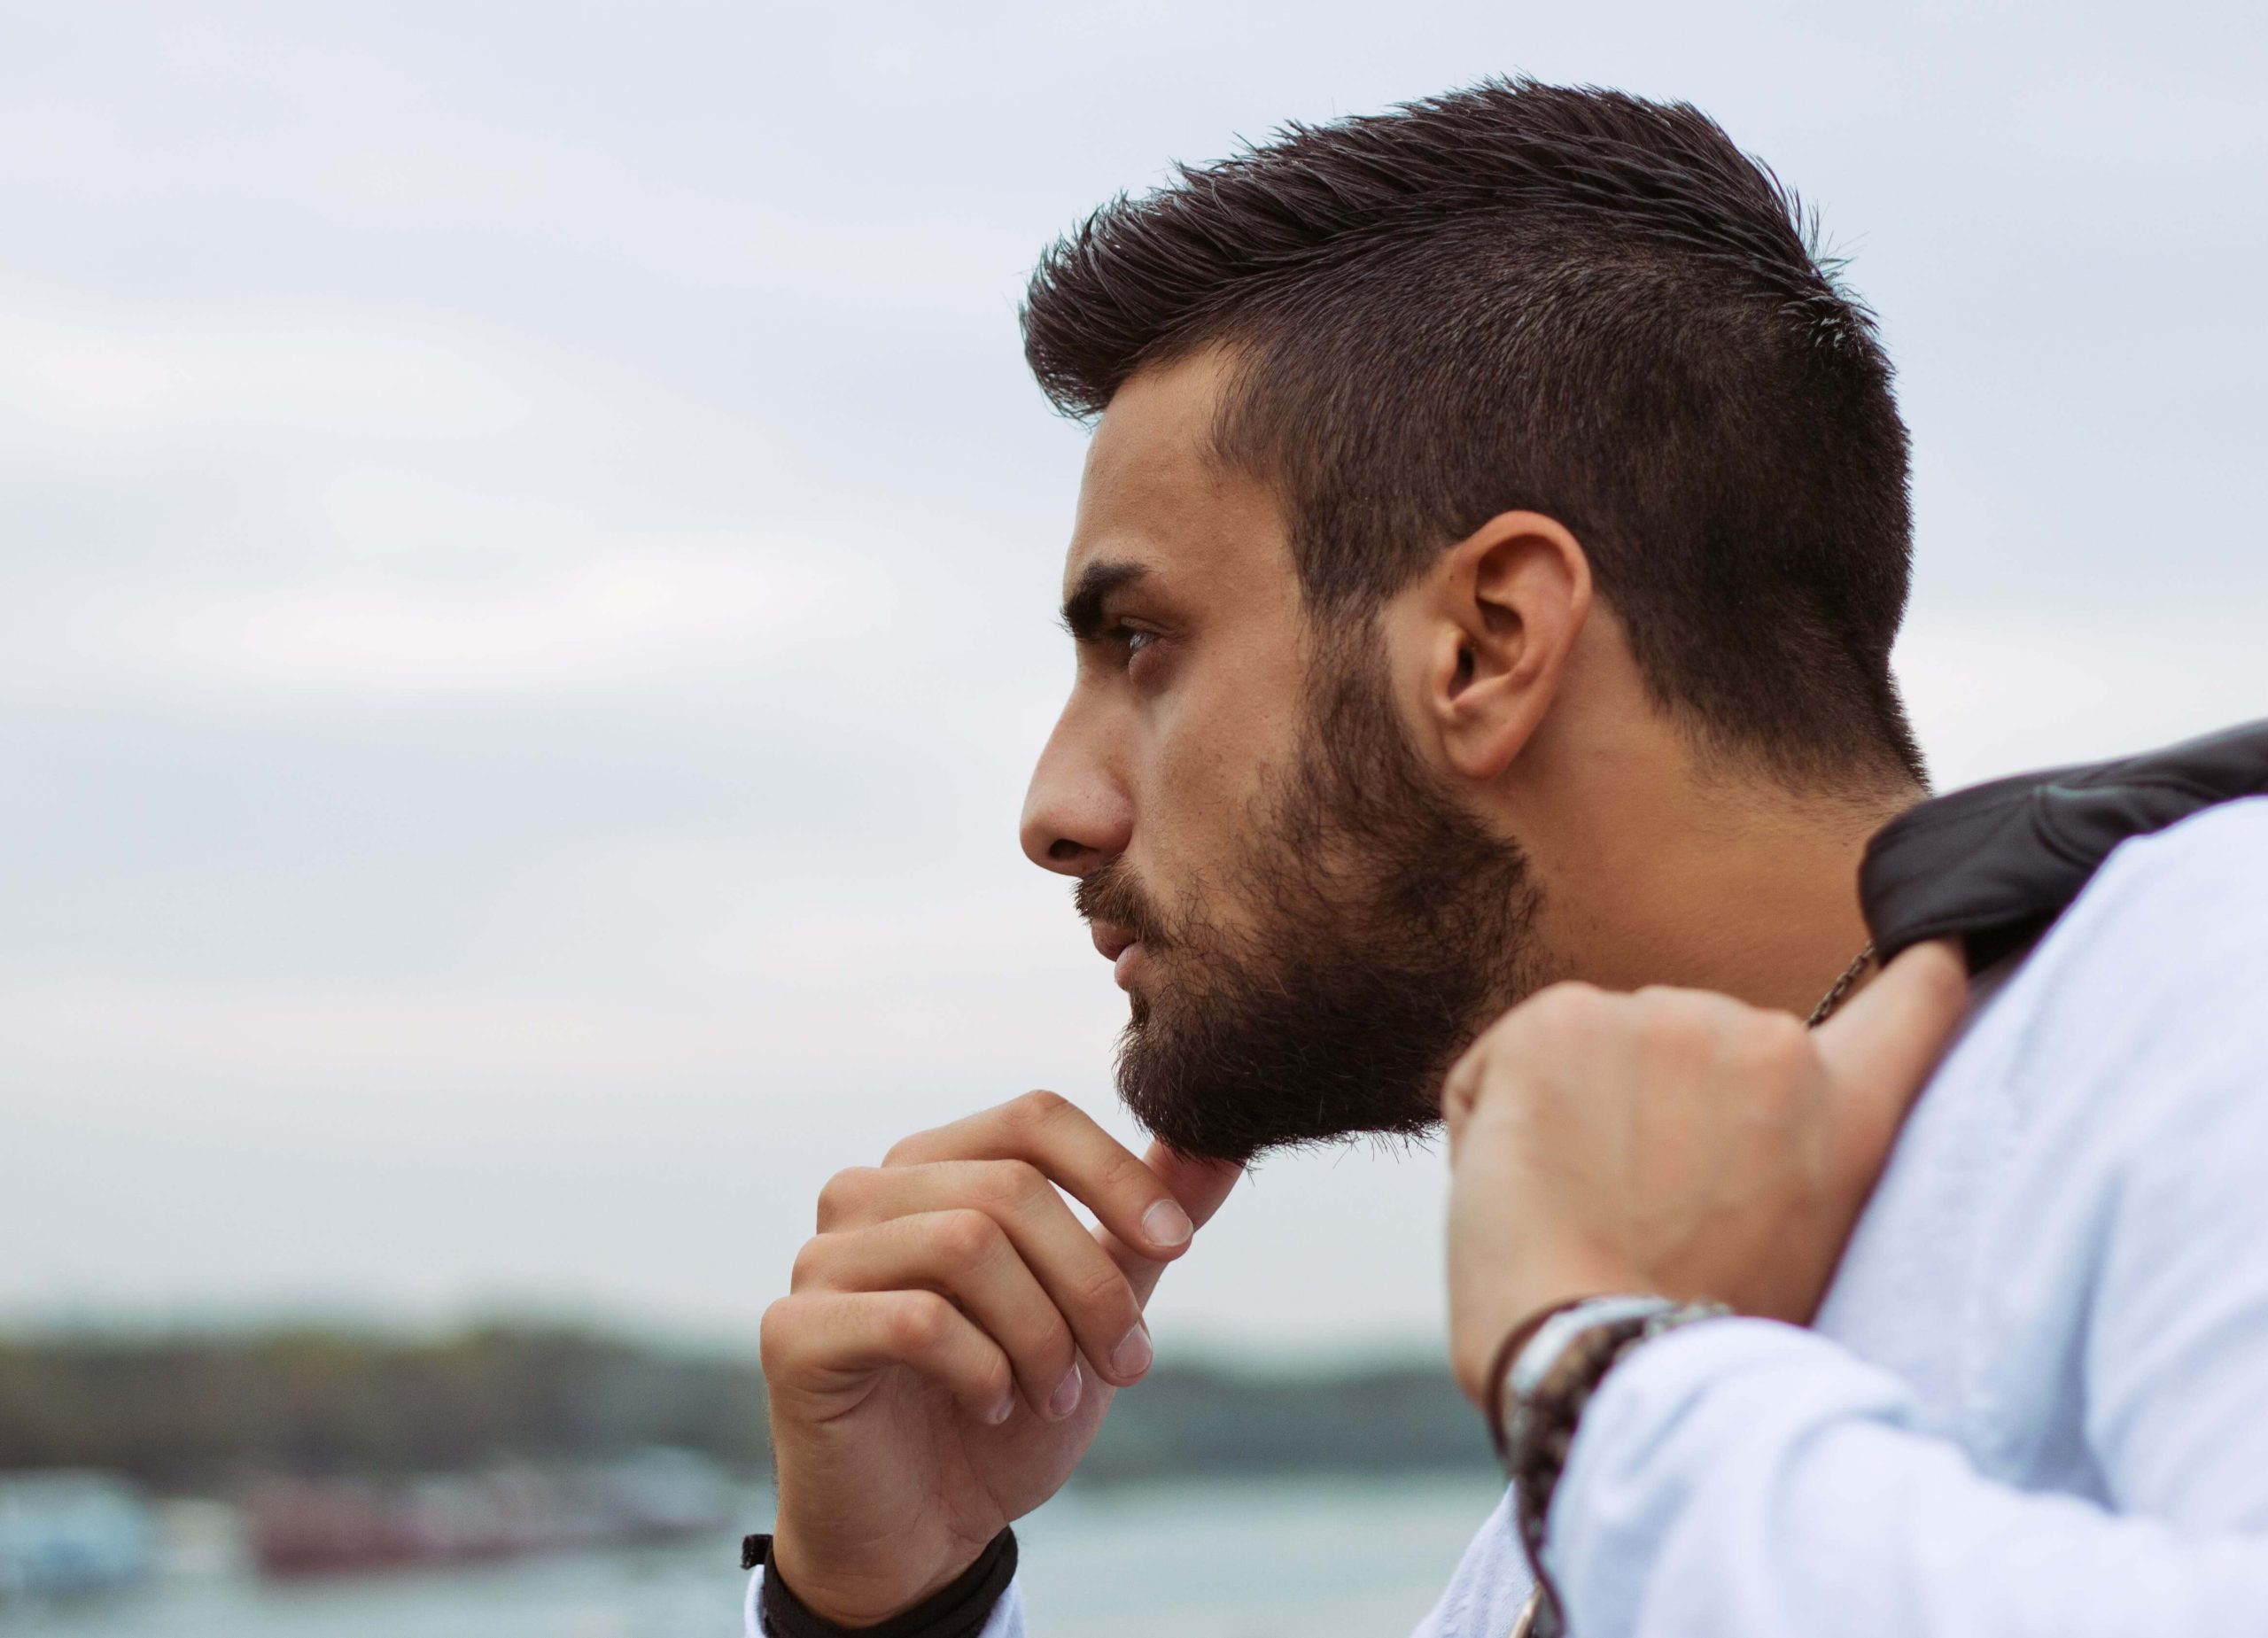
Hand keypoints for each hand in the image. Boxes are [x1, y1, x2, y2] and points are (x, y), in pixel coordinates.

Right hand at [760, 1090, 1241, 1624]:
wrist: (921, 1532)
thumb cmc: (1002, 1409)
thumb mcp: (1092, 1315)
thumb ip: (1141, 1233)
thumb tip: (1220, 1148)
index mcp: (935, 1167)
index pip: (1033, 1116)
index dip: (1116, 1173)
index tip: (1177, 1244)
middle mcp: (867, 1192)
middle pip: (1012, 1186)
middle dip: (1092, 1282)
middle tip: (1127, 1363)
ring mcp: (822, 1258)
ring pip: (967, 1243)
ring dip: (1042, 1333)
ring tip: (1058, 1395)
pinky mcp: (795, 1333)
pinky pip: (917, 1320)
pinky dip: (983, 1369)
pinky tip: (993, 1406)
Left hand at [1440, 940, 1968, 1402]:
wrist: (1607, 1368)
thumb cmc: (1690, 1336)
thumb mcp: (1803, 1243)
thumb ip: (1794, 1148)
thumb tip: (1740, 1114)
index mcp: (1845, 1110)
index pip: (1910, 1007)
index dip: (1925, 966)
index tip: (1940, 939)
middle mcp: (1769, 1044)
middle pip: (1687, 1048)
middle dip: (1652, 1111)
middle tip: (1643, 1221)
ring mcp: (1664, 1020)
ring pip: (1590, 1055)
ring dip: (1570, 1117)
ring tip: (1585, 1216)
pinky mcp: (1563, 1018)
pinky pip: (1502, 1064)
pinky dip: (1491, 1118)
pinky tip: (1523, 1187)